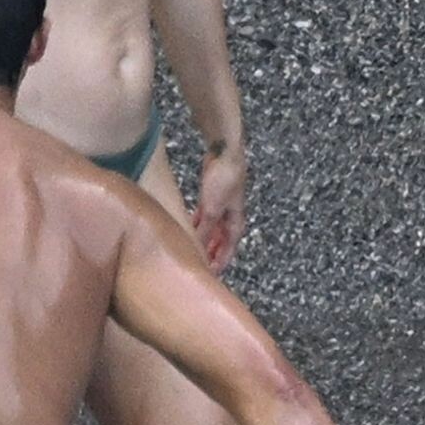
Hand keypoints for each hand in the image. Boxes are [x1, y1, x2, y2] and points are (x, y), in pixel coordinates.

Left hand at [193, 144, 246, 275]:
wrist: (224, 151)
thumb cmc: (225, 178)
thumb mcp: (212, 209)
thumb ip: (205, 229)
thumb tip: (197, 246)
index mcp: (236, 221)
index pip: (229, 248)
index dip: (221, 261)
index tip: (211, 273)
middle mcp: (231, 215)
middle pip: (221, 239)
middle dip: (212, 252)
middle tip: (200, 264)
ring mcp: (221, 204)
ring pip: (212, 227)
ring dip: (204, 238)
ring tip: (193, 248)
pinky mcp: (212, 193)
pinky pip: (204, 214)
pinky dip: (197, 222)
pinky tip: (188, 225)